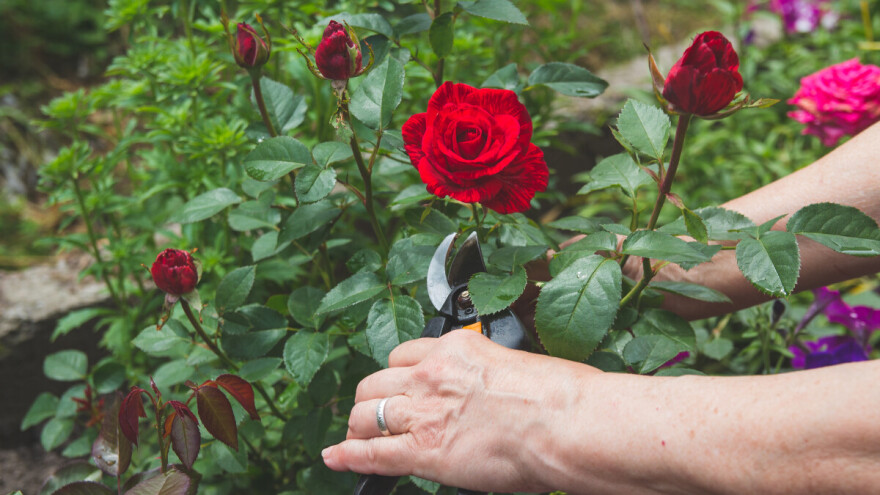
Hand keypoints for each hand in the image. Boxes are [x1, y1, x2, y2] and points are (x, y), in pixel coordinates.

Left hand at [322, 329, 597, 492]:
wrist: (566, 422)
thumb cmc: (560, 396)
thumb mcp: (520, 365)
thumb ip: (490, 374)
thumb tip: (492, 391)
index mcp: (456, 349)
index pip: (405, 355)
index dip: (396, 375)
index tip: (397, 386)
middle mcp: (431, 376)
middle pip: (376, 383)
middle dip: (371, 400)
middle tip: (373, 415)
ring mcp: (423, 413)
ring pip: (366, 415)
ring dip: (359, 427)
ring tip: (356, 438)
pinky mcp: (424, 450)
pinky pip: (372, 453)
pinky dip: (349, 456)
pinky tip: (336, 457)